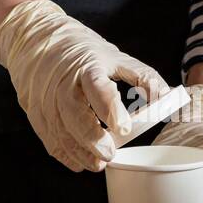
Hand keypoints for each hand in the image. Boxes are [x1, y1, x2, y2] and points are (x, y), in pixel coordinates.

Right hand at [0, 0, 168, 171]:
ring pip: (60, 131)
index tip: (124, 129)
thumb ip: (142, 76)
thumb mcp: (114, 56)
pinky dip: (64, 153)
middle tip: (110, 154)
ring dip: (79, 151)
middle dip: (92, 138)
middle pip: (74, 114)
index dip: (110, 109)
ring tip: (98, 163)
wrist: (35, 38)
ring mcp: (45, 98)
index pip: (98, 88)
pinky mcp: (35, 110)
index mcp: (86, 65)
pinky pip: (49, 137)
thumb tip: (167, 97)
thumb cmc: (81, 49)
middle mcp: (62, 82)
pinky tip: (80, 161)